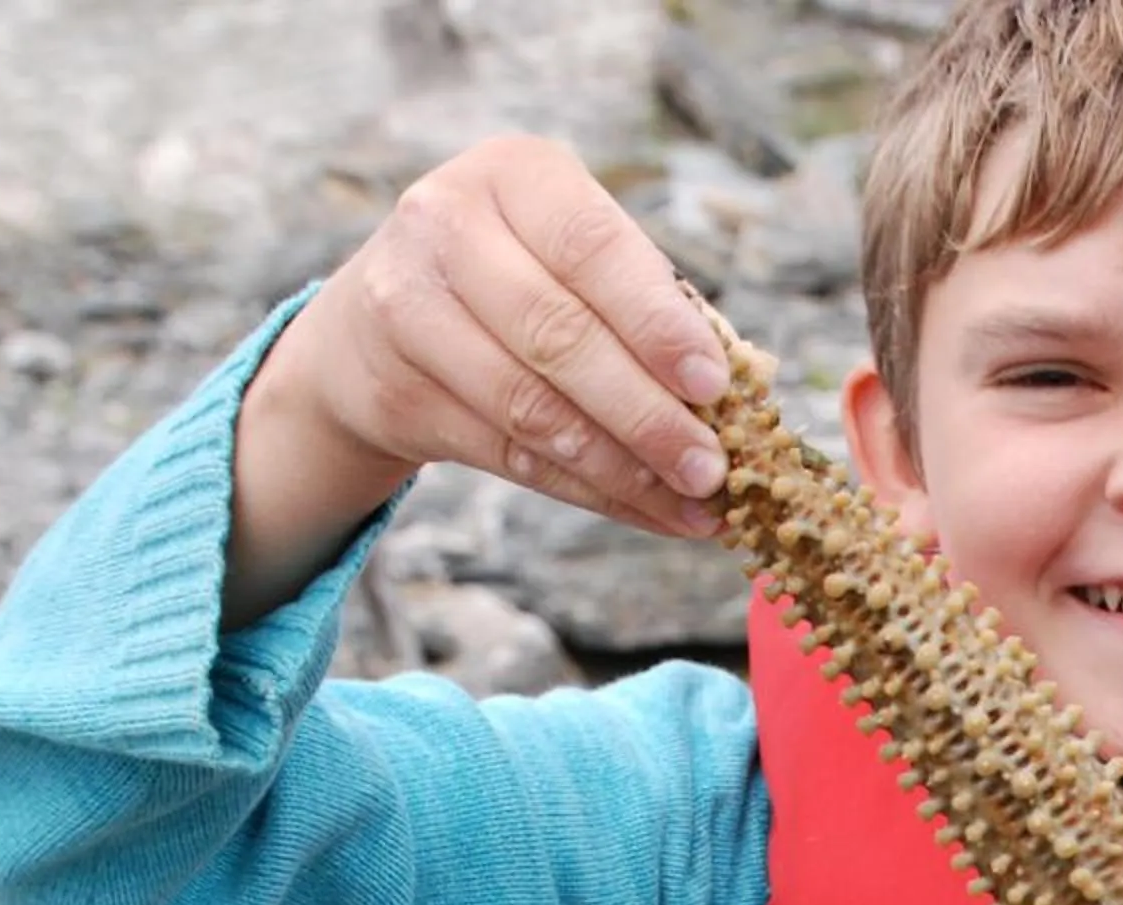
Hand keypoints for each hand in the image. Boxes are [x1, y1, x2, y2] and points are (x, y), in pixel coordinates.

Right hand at [225, 135, 733, 626]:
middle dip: (648, 415)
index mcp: (513, 176)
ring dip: (624, 469)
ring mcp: (407, 309)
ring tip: (693, 506)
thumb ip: (652, 302)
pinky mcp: (393, 393)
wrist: (374, 325)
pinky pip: (509, 455)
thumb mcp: (573, 257)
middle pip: (560, 336)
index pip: (592, 248)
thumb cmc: (519, 279)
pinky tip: (647, 512)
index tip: (715, 386)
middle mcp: (447, 228)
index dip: (657, 322)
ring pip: (532, 409)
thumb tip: (747, 387)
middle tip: (713, 470)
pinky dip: (589, 492)